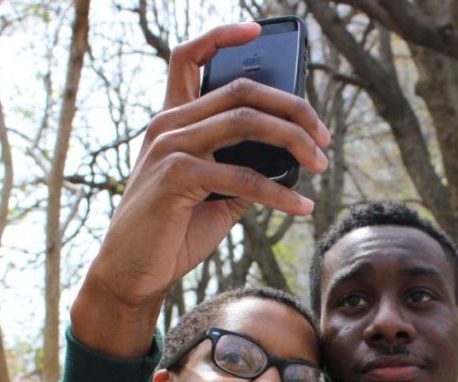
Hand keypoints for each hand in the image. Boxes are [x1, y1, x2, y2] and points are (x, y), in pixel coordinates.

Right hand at [72, 22, 329, 357]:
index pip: (187, 57)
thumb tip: (286, 163)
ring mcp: (169, 147)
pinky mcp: (175, 177)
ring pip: (245, 121)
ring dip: (294, 140)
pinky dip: (279, 192)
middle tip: (324, 136)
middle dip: (293, 107)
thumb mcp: (214, 196)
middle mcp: (168, 125)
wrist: (133, 274)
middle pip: (241, 90)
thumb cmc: (172, 233)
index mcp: (172, 121)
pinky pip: (242, 177)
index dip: (221, 35)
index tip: (257, 31)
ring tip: (321, 164)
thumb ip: (241, 171)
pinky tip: (301, 206)